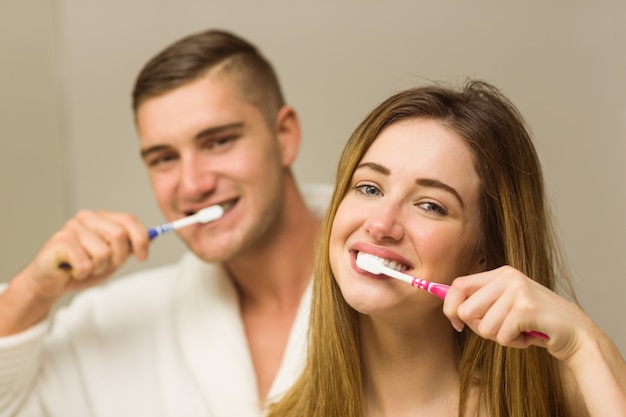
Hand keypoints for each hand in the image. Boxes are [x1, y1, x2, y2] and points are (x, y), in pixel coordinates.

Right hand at [26, 210, 149, 297]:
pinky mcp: (60, 241)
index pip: (129, 220)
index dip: (141, 239)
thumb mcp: (113, 258)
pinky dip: (83, 273)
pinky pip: (86, 263)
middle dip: (118, 257)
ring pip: (104, 253)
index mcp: (101, 218)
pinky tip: (72, 270)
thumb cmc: (81, 268)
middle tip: (104, 265)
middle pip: (119, 236)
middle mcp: (87, 218)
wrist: (51, 282)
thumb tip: (154, 237)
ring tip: (84, 267)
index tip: (143, 256)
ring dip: (98, 268)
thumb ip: (130, 247)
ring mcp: (72, 227)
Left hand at [443, 265, 589, 361]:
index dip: (450, 307)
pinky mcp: (526, 308)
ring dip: (500, 338)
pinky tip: (529, 336)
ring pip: (483, 327)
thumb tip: (445, 302)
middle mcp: (508, 277)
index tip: (456, 324)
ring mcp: (518, 291)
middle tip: (500, 330)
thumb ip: (480, 302)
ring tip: (519, 331)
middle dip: (479, 328)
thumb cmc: (535, 323)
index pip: (458, 285)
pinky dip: (513, 343)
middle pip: (465, 310)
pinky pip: (501, 337)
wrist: (576, 333)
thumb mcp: (505, 305)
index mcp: (500, 273)